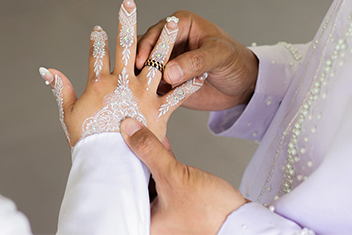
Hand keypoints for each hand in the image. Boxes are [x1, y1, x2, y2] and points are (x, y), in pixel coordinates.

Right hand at [39, 0, 206, 147]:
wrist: (108, 164)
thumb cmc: (87, 141)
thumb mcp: (68, 114)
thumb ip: (60, 89)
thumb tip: (45, 69)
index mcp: (99, 84)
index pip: (96, 53)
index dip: (97, 39)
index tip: (99, 28)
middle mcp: (122, 84)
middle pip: (125, 46)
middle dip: (126, 22)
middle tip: (129, 2)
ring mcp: (142, 96)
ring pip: (155, 61)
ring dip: (166, 40)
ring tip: (174, 21)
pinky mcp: (159, 111)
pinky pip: (177, 94)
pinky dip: (189, 84)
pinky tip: (201, 72)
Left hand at [121, 118, 248, 234]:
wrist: (241, 221)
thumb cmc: (209, 212)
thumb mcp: (174, 177)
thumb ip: (150, 151)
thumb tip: (129, 129)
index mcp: (143, 222)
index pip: (119, 190)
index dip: (114, 164)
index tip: (110, 142)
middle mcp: (151, 219)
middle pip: (133, 182)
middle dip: (130, 158)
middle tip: (122, 135)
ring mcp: (165, 209)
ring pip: (148, 177)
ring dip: (147, 156)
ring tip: (139, 133)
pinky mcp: (179, 199)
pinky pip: (164, 176)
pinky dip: (162, 160)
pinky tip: (160, 142)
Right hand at [136, 10, 258, 110]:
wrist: (243, 85)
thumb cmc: (235, 61)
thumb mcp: (219, 56)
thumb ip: (195, 61)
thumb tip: (169, 72)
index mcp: (180, 25)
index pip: (156, 32)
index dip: (147, 47)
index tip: (142, 63)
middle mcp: (169, 42)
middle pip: (144, 50)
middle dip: (138, 65)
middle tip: (132, 80)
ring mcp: (166, 62)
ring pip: (144, 70)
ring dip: (140, 80)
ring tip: (135, 94)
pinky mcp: (166, 81)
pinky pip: (151, 86)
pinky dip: (146, 93)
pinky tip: (143, 102)